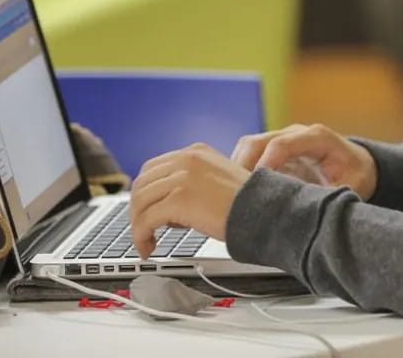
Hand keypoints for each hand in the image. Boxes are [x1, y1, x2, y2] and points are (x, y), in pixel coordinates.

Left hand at [130, 142, 250, 259]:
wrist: (265, 211)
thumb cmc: (248, 203)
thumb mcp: (218, 181)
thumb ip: (193, 183)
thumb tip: (166, 206)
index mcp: (196, 152)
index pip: (154, 168)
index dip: (145, 193)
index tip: (146, 211)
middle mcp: (187, 159)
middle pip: (142, 183)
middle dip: (138, 210)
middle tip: (143, 230)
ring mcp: (182, 177)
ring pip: (140, 202)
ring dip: (137, 226)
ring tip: (146, 243)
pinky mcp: (179, 199)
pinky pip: (145, 220)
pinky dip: (141, 237)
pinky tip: (149, 248)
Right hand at [231, 123, 377, 200]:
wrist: (358, 164)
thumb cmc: (355, 174)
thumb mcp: (350, 187)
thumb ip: (328, 196)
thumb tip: (307, 213)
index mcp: (316, 138)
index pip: (281, 144)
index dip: (264, 165)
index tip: (254, 189)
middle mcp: (296, 134)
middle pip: (258, 141)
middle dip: (242, 167)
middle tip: (234, 196)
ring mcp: (283, 139)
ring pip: (249, 146)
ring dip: (237, 169)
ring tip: (233, 197)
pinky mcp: (274, 151)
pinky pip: (250, 155)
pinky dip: (240, 171)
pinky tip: (238, 193)